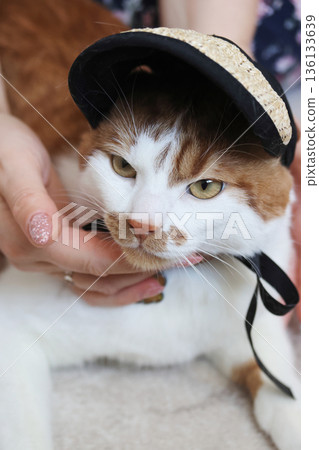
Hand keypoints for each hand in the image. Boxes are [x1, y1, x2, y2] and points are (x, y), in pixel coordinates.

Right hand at [0, 113, 165, 305]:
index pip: (93, 260)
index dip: (132, 260)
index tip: (167, 252)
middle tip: (184, 259)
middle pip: (98, 277)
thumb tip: (42, 234)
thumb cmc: (6, 152)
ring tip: (169, 272)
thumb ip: (27, 201)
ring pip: (94, 285)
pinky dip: (117, 282)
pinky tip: (143, 277)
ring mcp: (45, 259)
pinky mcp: (55, 253)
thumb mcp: (16, 166)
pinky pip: (88, 279)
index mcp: (30, 240)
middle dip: (140, 270)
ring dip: (132, 282)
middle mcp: (36, 257)